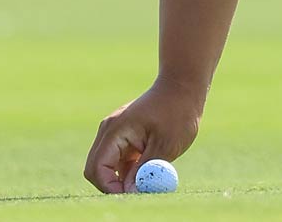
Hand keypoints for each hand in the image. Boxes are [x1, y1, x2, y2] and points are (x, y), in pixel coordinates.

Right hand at [83, 77, 204, 193]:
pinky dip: (132, 168)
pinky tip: (152, 164)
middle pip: (97, 168)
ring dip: (125, 177)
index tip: (132, 195)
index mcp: (115, 131)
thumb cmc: (177, 112)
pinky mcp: (125, 136)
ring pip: (109, 166)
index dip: (110, 187)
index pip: (98, 168)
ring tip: (151, 173)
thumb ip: (146, 170)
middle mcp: (109, 131)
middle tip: (139, 192)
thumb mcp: (165, 145)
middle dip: (113, 185)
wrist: (183, 86)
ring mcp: (115, 133)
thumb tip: (130, 192)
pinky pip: (120, 160)